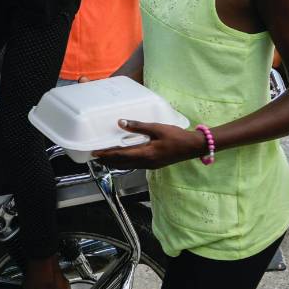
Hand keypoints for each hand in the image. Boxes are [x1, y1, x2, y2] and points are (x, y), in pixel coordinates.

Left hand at [91, 119, 207, 169]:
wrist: (193, 147)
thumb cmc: (176, 136)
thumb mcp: (157, 128)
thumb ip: (138, 126)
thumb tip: (121, 122)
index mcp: (146, 154)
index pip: (121, 155)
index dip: (107, 154)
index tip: (95, 153)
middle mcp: (145, 163)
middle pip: (122, 164)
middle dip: (108, 161)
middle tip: (95, 157)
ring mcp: (150, 165)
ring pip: (128, 166)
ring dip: (115, 163)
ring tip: (104, 158)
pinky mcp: (153, 164)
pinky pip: (134, 165)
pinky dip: (125, 162)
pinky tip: (122, 157)